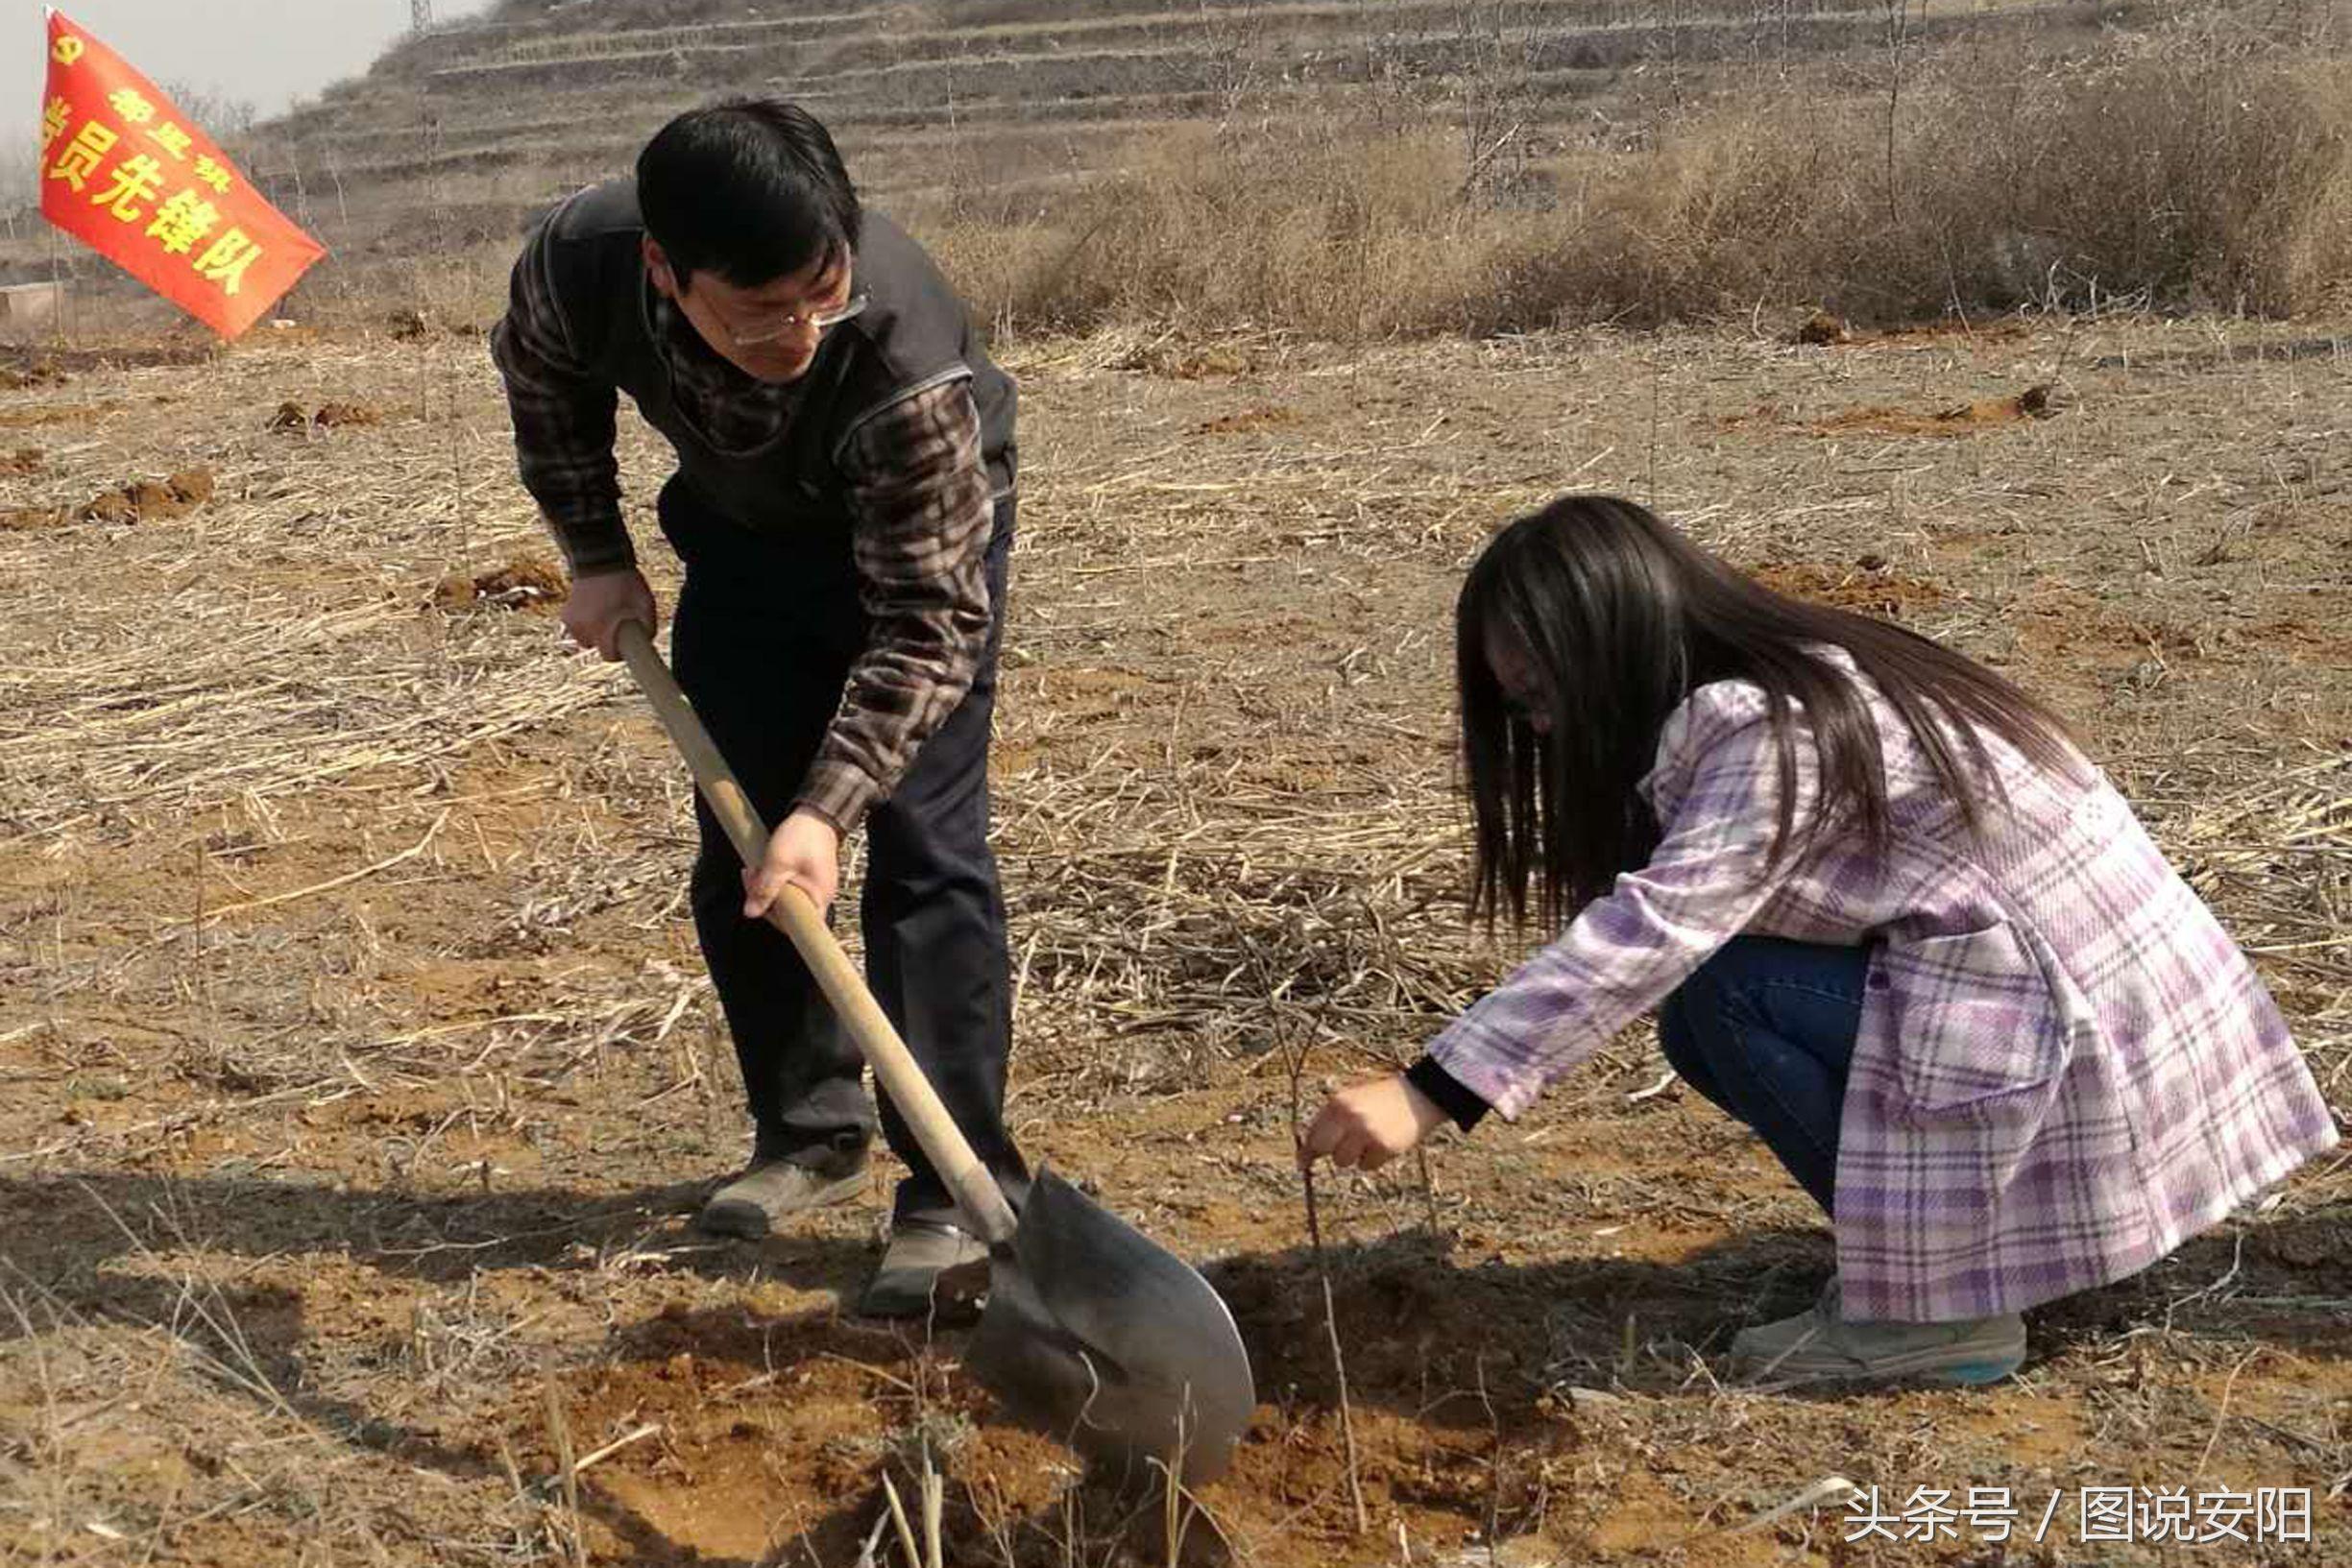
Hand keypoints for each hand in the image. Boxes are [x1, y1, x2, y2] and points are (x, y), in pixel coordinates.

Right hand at [561, 567, 655, 660]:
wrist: (600, 560)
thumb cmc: (626, 582)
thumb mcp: (646, 603)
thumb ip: (648, 626)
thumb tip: (646, 641)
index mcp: (603, 627)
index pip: (609, 656)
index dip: (620, 652)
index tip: (625, 645)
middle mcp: (584, 628)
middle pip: (598, 648)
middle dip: (608, 641)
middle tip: (617, 625)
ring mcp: (572, 622)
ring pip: (586, 640)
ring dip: (595, 634)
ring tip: (604, 616)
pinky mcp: (565, 616)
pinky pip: (576, 630)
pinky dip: (584, 625)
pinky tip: (593, 611)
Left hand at [744, 808, 841, 919]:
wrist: (816, 813)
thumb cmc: (802, 836)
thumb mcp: (777, 863)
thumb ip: (764, 889)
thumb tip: (749, 914)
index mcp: (819, 898)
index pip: (796, 926)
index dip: (773, 918)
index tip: (759, 901)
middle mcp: (821, 896)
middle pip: (788, 912)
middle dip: (764, 897)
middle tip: (750, 874)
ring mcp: (816, 887)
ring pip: (786, 898)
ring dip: (767, 887)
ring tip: (756, 868)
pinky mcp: (809, 878)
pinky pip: (790, 887)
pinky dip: (775, 880)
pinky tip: (766, 867)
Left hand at [1300, 1074, 1449, 1171]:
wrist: (1418, 1097)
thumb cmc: (1380, 1099)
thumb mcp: (1352, 1100)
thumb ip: (1331, 1119)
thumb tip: (1307, 1151)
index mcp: (1338, 1103)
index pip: (1314, 1132)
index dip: (1307, 1150)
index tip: (1301, 1163)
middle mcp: (1350, 1117)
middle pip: (1324, 1149)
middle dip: (1329, 1152)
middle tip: (1343, 1148)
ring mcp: (1367, 1133)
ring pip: (1344, 1161)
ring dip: (1353, 1156)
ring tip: (1368, 1139)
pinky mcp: (1384, 1147)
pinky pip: (1366, 1166)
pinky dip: (1373, 1159)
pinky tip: (1383, 1142)